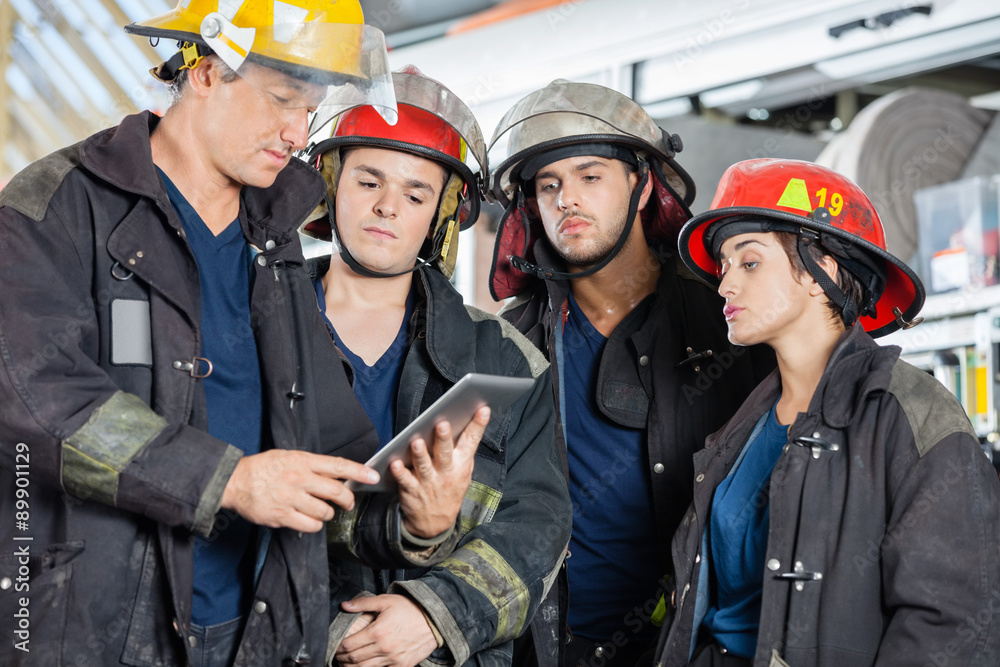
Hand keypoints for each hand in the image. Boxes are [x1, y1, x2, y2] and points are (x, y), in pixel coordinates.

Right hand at [221, 450, 378, 532]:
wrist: (235, 481)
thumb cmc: (264, 468)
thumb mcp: (290, 457)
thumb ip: (312, 465)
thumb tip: (337, 472)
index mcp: (302, 461)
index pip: (338, 466)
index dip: (359, 472)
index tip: (373, 476)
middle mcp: (299, 479)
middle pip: (336, 491)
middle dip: (347, 499)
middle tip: (347, 502)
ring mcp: (291, 498)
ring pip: (325, 512)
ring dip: (328, 513)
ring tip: (320, 509)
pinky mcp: (282, 516)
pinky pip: (310, 525)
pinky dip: (314, 525)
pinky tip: (308, 519)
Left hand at [336, 594, 437, 666]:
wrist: (434, 620)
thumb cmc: (409, 608)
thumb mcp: (386, 600)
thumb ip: (363, 603)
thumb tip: (344, 605)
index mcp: (378, 631)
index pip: (349, 645)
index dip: (338, 647)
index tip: (335, 646)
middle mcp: (384, 648)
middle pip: (354, 659)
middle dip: (342, 658)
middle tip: (338, 655)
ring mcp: (393, 659)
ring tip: (347, 662)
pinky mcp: (402, 666)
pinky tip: (364, 666)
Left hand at [392, 407, 488, 538]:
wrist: (435, 523)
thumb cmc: (449, 489)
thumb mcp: (463, 473)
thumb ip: (461, 452)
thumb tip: (461, 422)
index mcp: (460, 465)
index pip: (472, 442)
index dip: (478, 425)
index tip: (482, 410)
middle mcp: (446, 472)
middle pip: (444, 453)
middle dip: (443, 438)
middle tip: (442, 425)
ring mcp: (428, 482)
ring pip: (424, 466)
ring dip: (420, 454)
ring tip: (416, 442)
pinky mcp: (412, 491)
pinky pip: (404, 480)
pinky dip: (399, 472)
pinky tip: (394, 464)